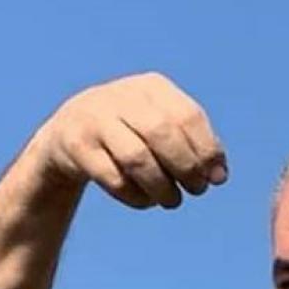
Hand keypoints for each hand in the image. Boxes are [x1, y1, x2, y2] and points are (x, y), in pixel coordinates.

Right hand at [33, 72, 226, 208]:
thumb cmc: (133, 134)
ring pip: (136, 157)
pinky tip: (146, 201)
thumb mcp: (163, 128)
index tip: (217, 179)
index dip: (207, 151)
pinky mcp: (75, 146)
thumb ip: (195, 146)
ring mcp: (95, 118)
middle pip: (162, 133)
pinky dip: (136, 196)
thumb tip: (220, 175)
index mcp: (152, 87)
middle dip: (186, 167)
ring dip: (162, 187)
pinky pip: (113, 178)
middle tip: (197, 190)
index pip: (188, 116)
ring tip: (172, 201)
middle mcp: (122, 96)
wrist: (69, 134)